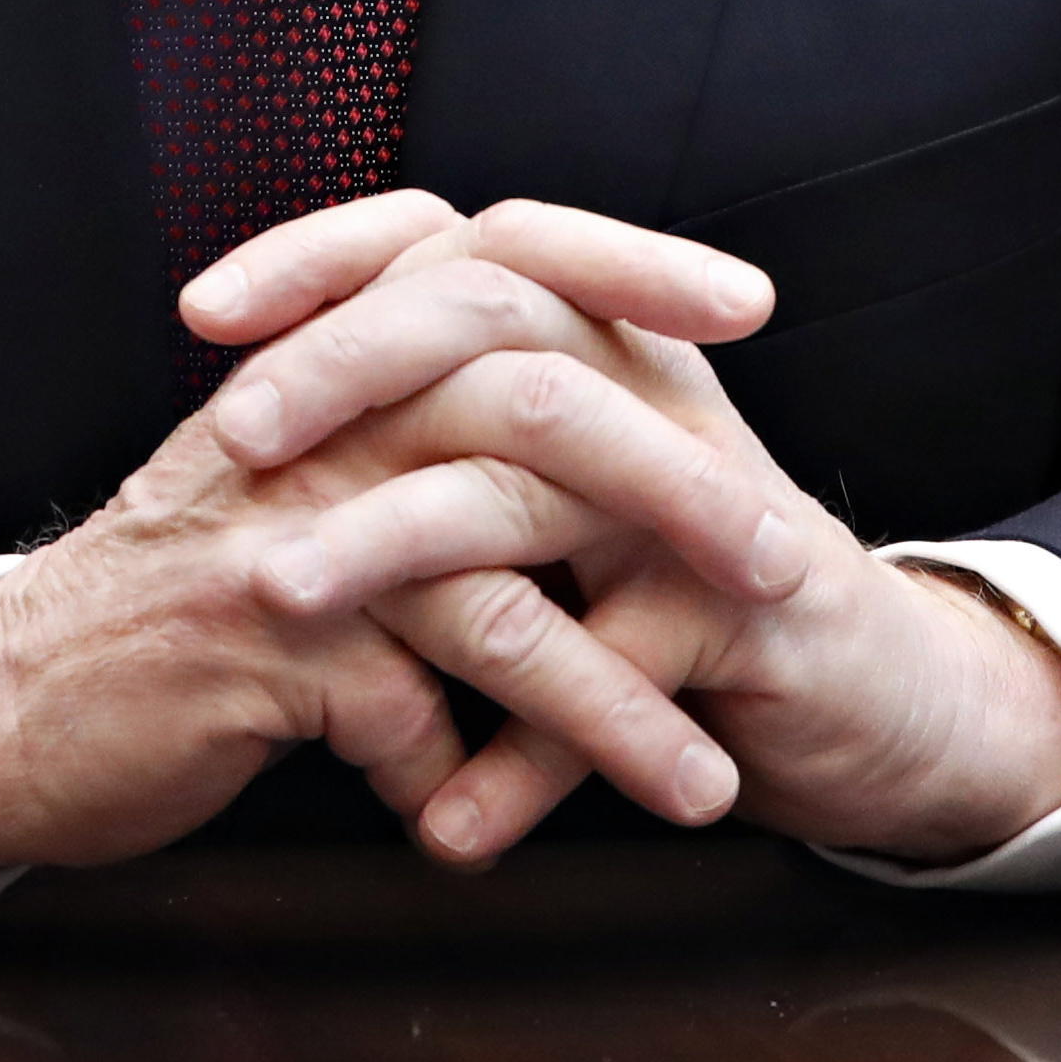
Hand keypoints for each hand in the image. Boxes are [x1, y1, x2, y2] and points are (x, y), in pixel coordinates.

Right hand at [0, 193, 787, 876]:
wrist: (10, 704)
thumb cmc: (175, 606)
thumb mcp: (298, 487)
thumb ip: (412, 441)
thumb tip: (569, 436)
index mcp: (330, 359)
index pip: (494, 250)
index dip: (625, 262)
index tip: (746, 298)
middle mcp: (310, 416)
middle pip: (525, 400)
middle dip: (673, 488)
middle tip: (781, 568)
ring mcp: (282, 524)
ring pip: (488, 586)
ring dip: (612, 700)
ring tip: (700, 780)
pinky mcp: (254, 639)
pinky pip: (411, 704)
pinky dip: (475, 778)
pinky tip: (486, 828)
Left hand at [199, 198, 1060, 867]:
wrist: (862, 687)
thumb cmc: (666, 582)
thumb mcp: (541, 490)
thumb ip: (426, 438)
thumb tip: (245, 417)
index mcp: (582, 330)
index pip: (439, 238)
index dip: (319, 259)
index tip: (198, 309)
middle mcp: (641, 378)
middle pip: (483, 313)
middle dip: (343, 369)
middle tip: (232, 441)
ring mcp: (700, 485)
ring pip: (535, 475)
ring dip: (397, 542)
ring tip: (283, 601)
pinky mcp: (752, 605)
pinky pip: (619, 661)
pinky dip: (527, 755)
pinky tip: (448, 823)